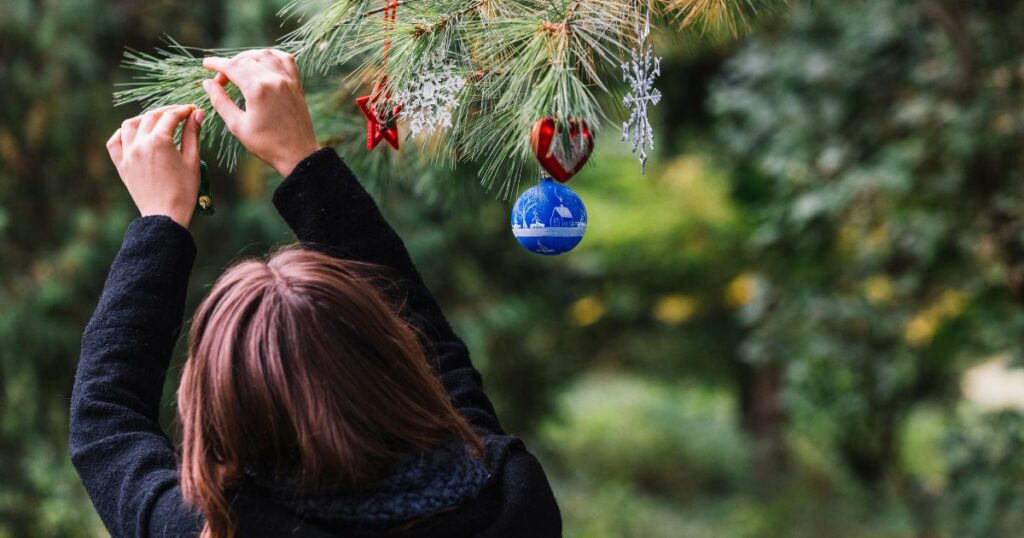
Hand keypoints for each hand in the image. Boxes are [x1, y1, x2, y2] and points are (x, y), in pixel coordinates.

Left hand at [107, 105, 203, 228]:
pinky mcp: (122, 165)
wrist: (165, 215)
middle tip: (179, 113)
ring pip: (130, 125)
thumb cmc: (183, 191)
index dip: (183, 110)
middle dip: (166, 112)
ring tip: (156, 121)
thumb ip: (193, 134)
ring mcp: (128, 154)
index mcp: (159, 142)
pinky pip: (115, 142)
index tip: (192, 110)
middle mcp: (140, 144)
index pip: (171, 117)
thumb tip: (197, 113)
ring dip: (144, 118)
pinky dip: (123, 133)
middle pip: (151, 117)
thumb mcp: (192, 160)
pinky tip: (134, 134)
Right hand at [202, 49, 318, 175]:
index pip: (232, 67)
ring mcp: (288, 80)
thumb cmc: (266, 144)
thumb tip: (208, 83)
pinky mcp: (297, 85)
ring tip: (239, 68)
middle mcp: (274, 80)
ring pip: (266, 55)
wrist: (298, 154)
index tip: (206, 64)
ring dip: (249, 57)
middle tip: (221, 81)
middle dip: (230, 65)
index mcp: (257, 90)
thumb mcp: (237, 125)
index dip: (216, 64)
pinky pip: (286, 59)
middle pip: (246, 60)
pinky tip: (264, 62)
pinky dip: (273, 56)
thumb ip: (220, 101)